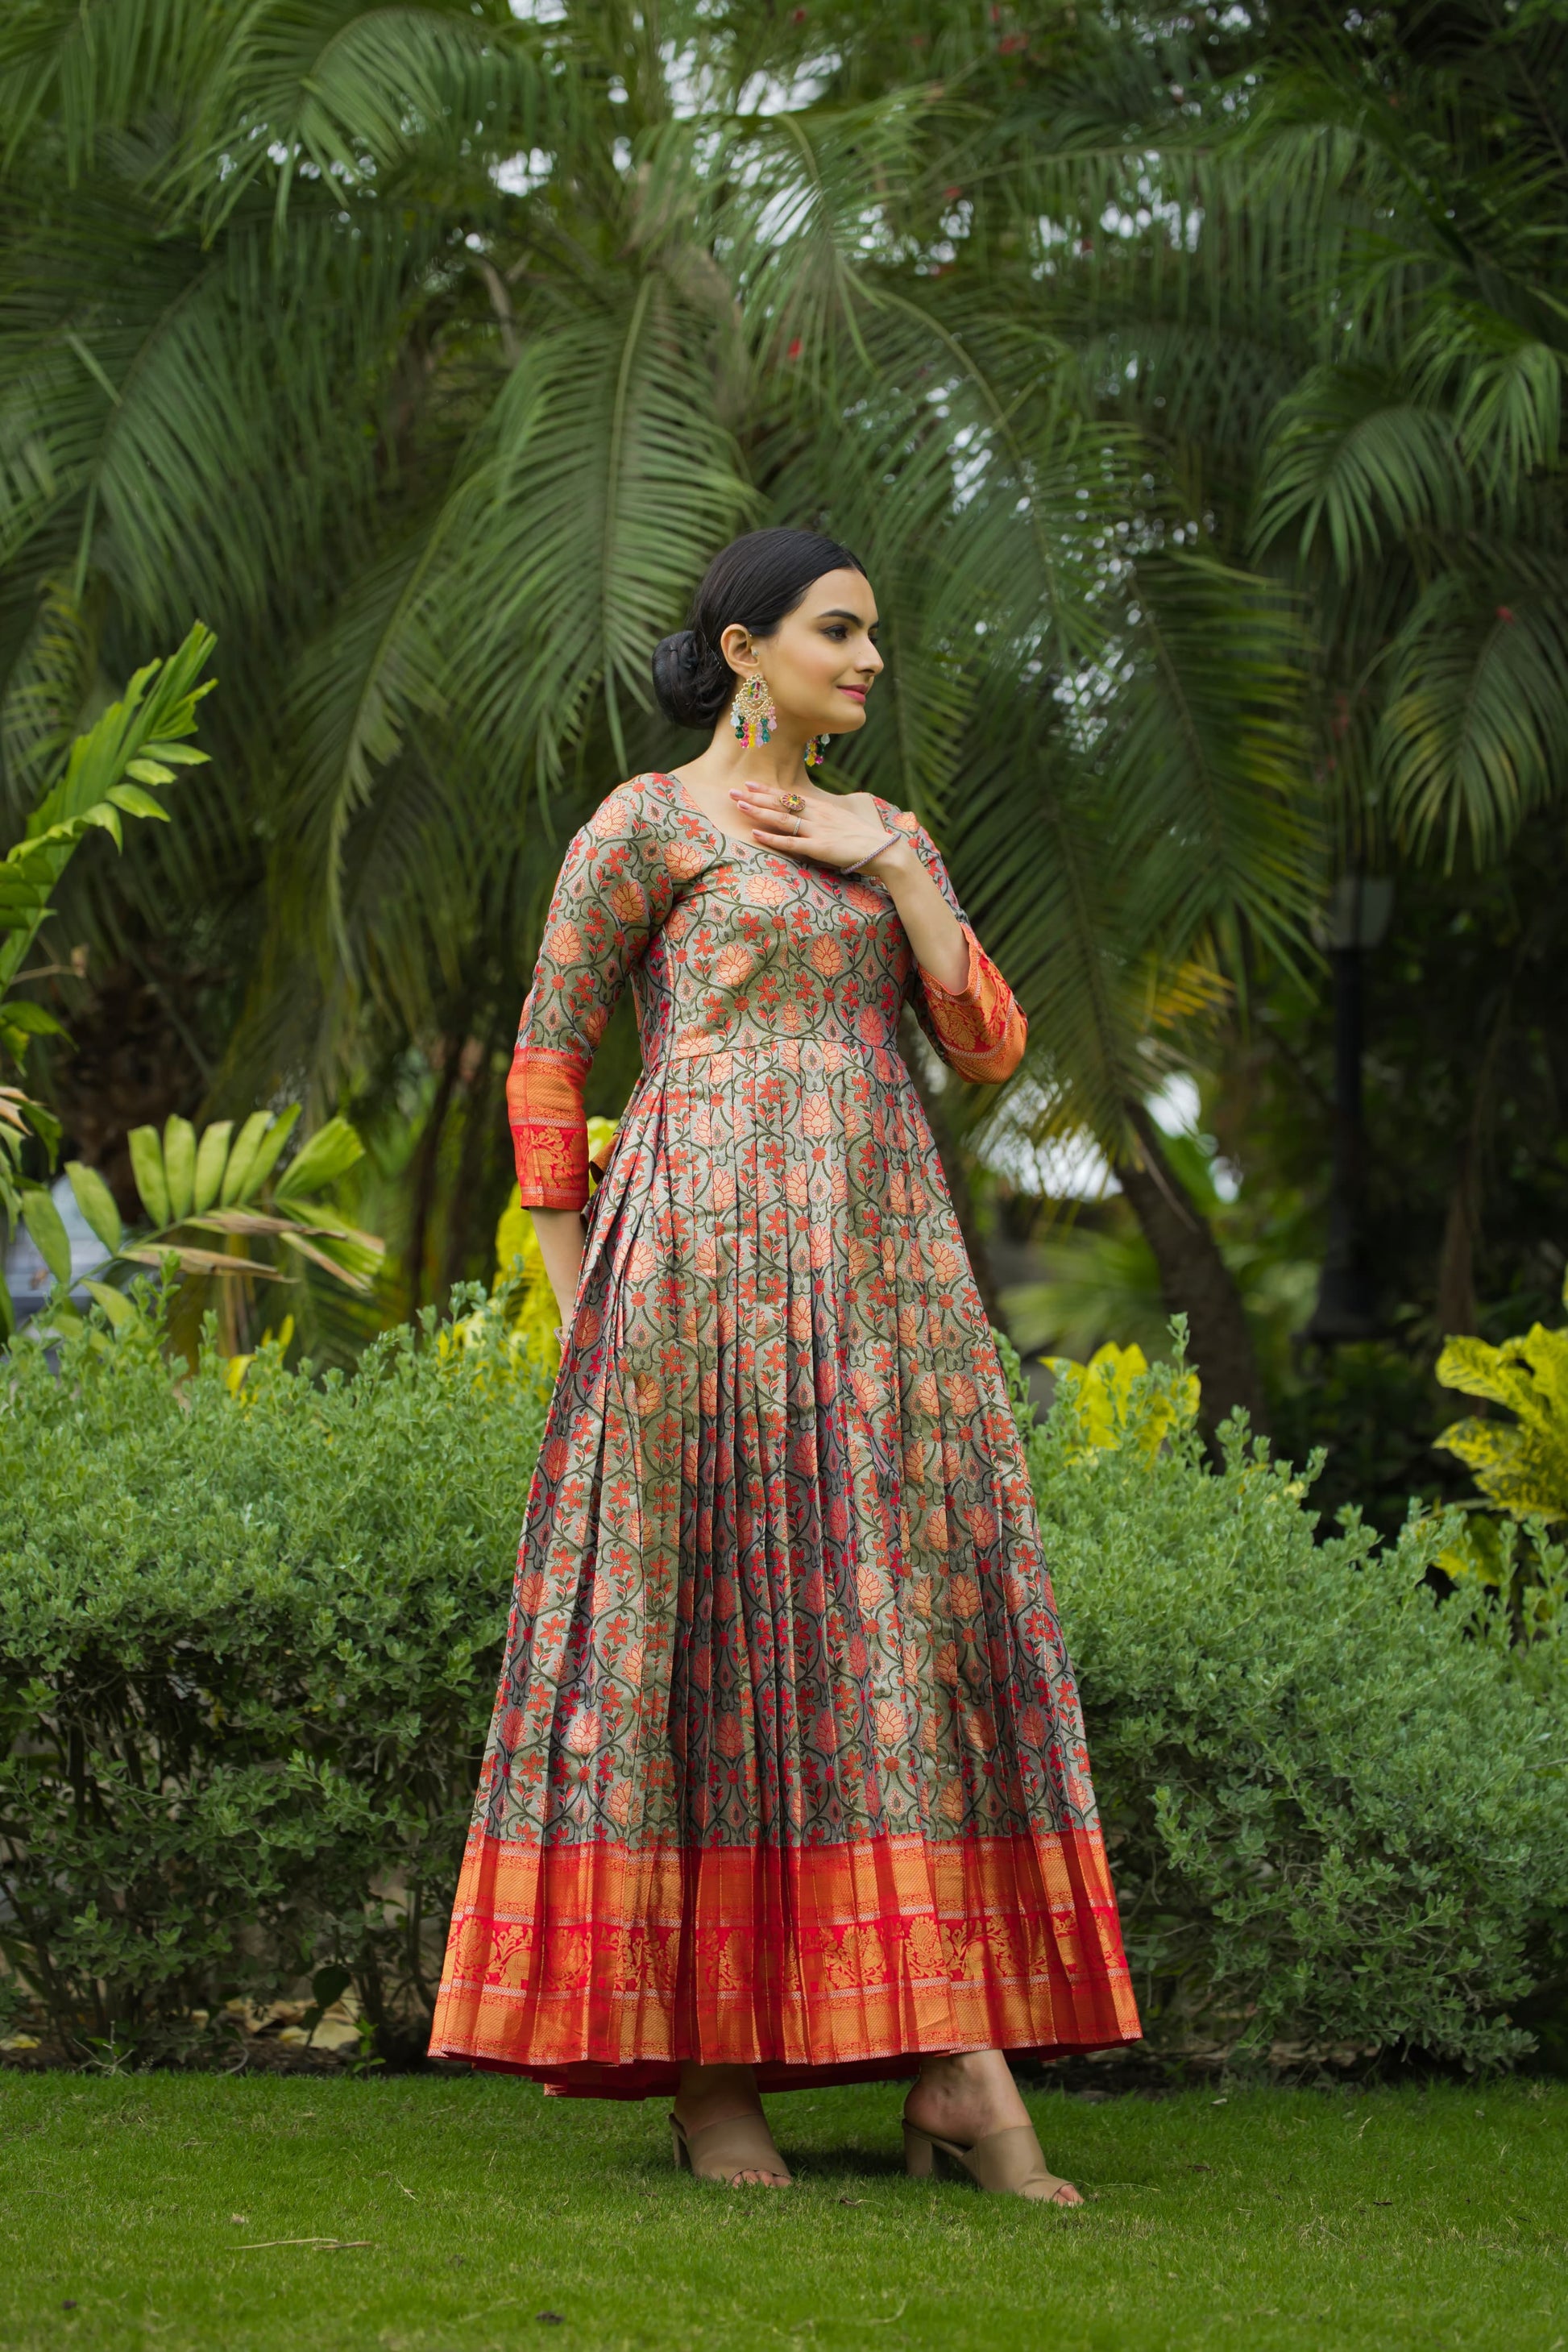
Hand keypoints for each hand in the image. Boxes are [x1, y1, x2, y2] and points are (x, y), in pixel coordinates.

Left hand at [729, 782, 904, 873]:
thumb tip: (815, 819)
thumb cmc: (865, 840)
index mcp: (823, 808)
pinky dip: (773, 838)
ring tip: (739, 804)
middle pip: (781, 803)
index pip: (790, 796)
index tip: (750, 784)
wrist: (885, 850)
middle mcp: (818, 815)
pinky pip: (791, 843)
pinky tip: (757, 834)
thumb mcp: (843, 823)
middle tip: (733, 791)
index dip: (768, 790)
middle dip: (756, 796)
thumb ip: (826, 820)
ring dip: (759, 811)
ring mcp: (818, 830)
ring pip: (783, 818)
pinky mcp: (820, 847)